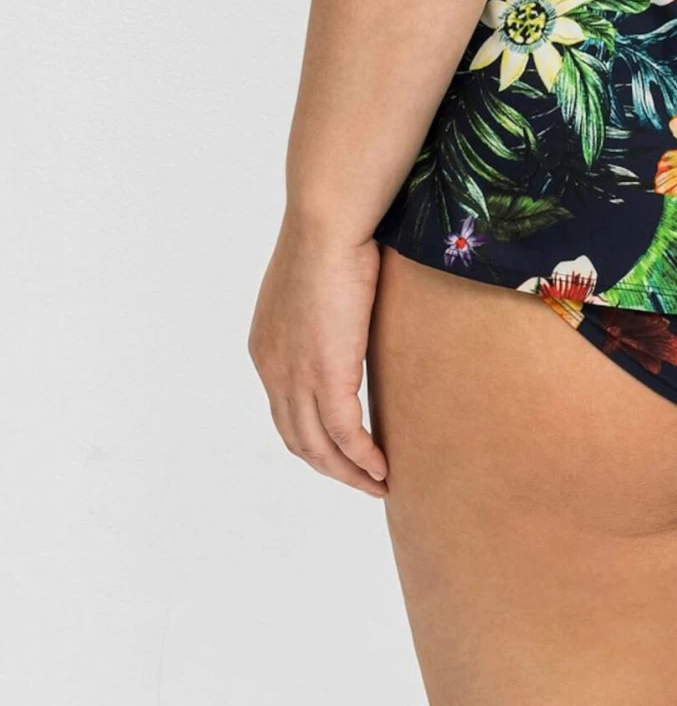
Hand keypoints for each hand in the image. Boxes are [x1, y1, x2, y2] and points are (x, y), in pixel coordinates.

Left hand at [248, 217, 388, 496]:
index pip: (285, 410)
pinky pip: (346, 436)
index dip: (313, 436)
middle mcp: (273, 370)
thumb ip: (327, 306)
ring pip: (319, 448)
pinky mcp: (327, 377)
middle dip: (329, 466)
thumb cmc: (331, 234)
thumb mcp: (319, 280)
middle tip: (362, 478)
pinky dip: (363, 459)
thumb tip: (354, 302)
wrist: (326, 222)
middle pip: (298, 439)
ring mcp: (296, 377)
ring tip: (376, 482)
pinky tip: (381, 468)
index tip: (341, 449)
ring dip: (348, 472)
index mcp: (266, 348)